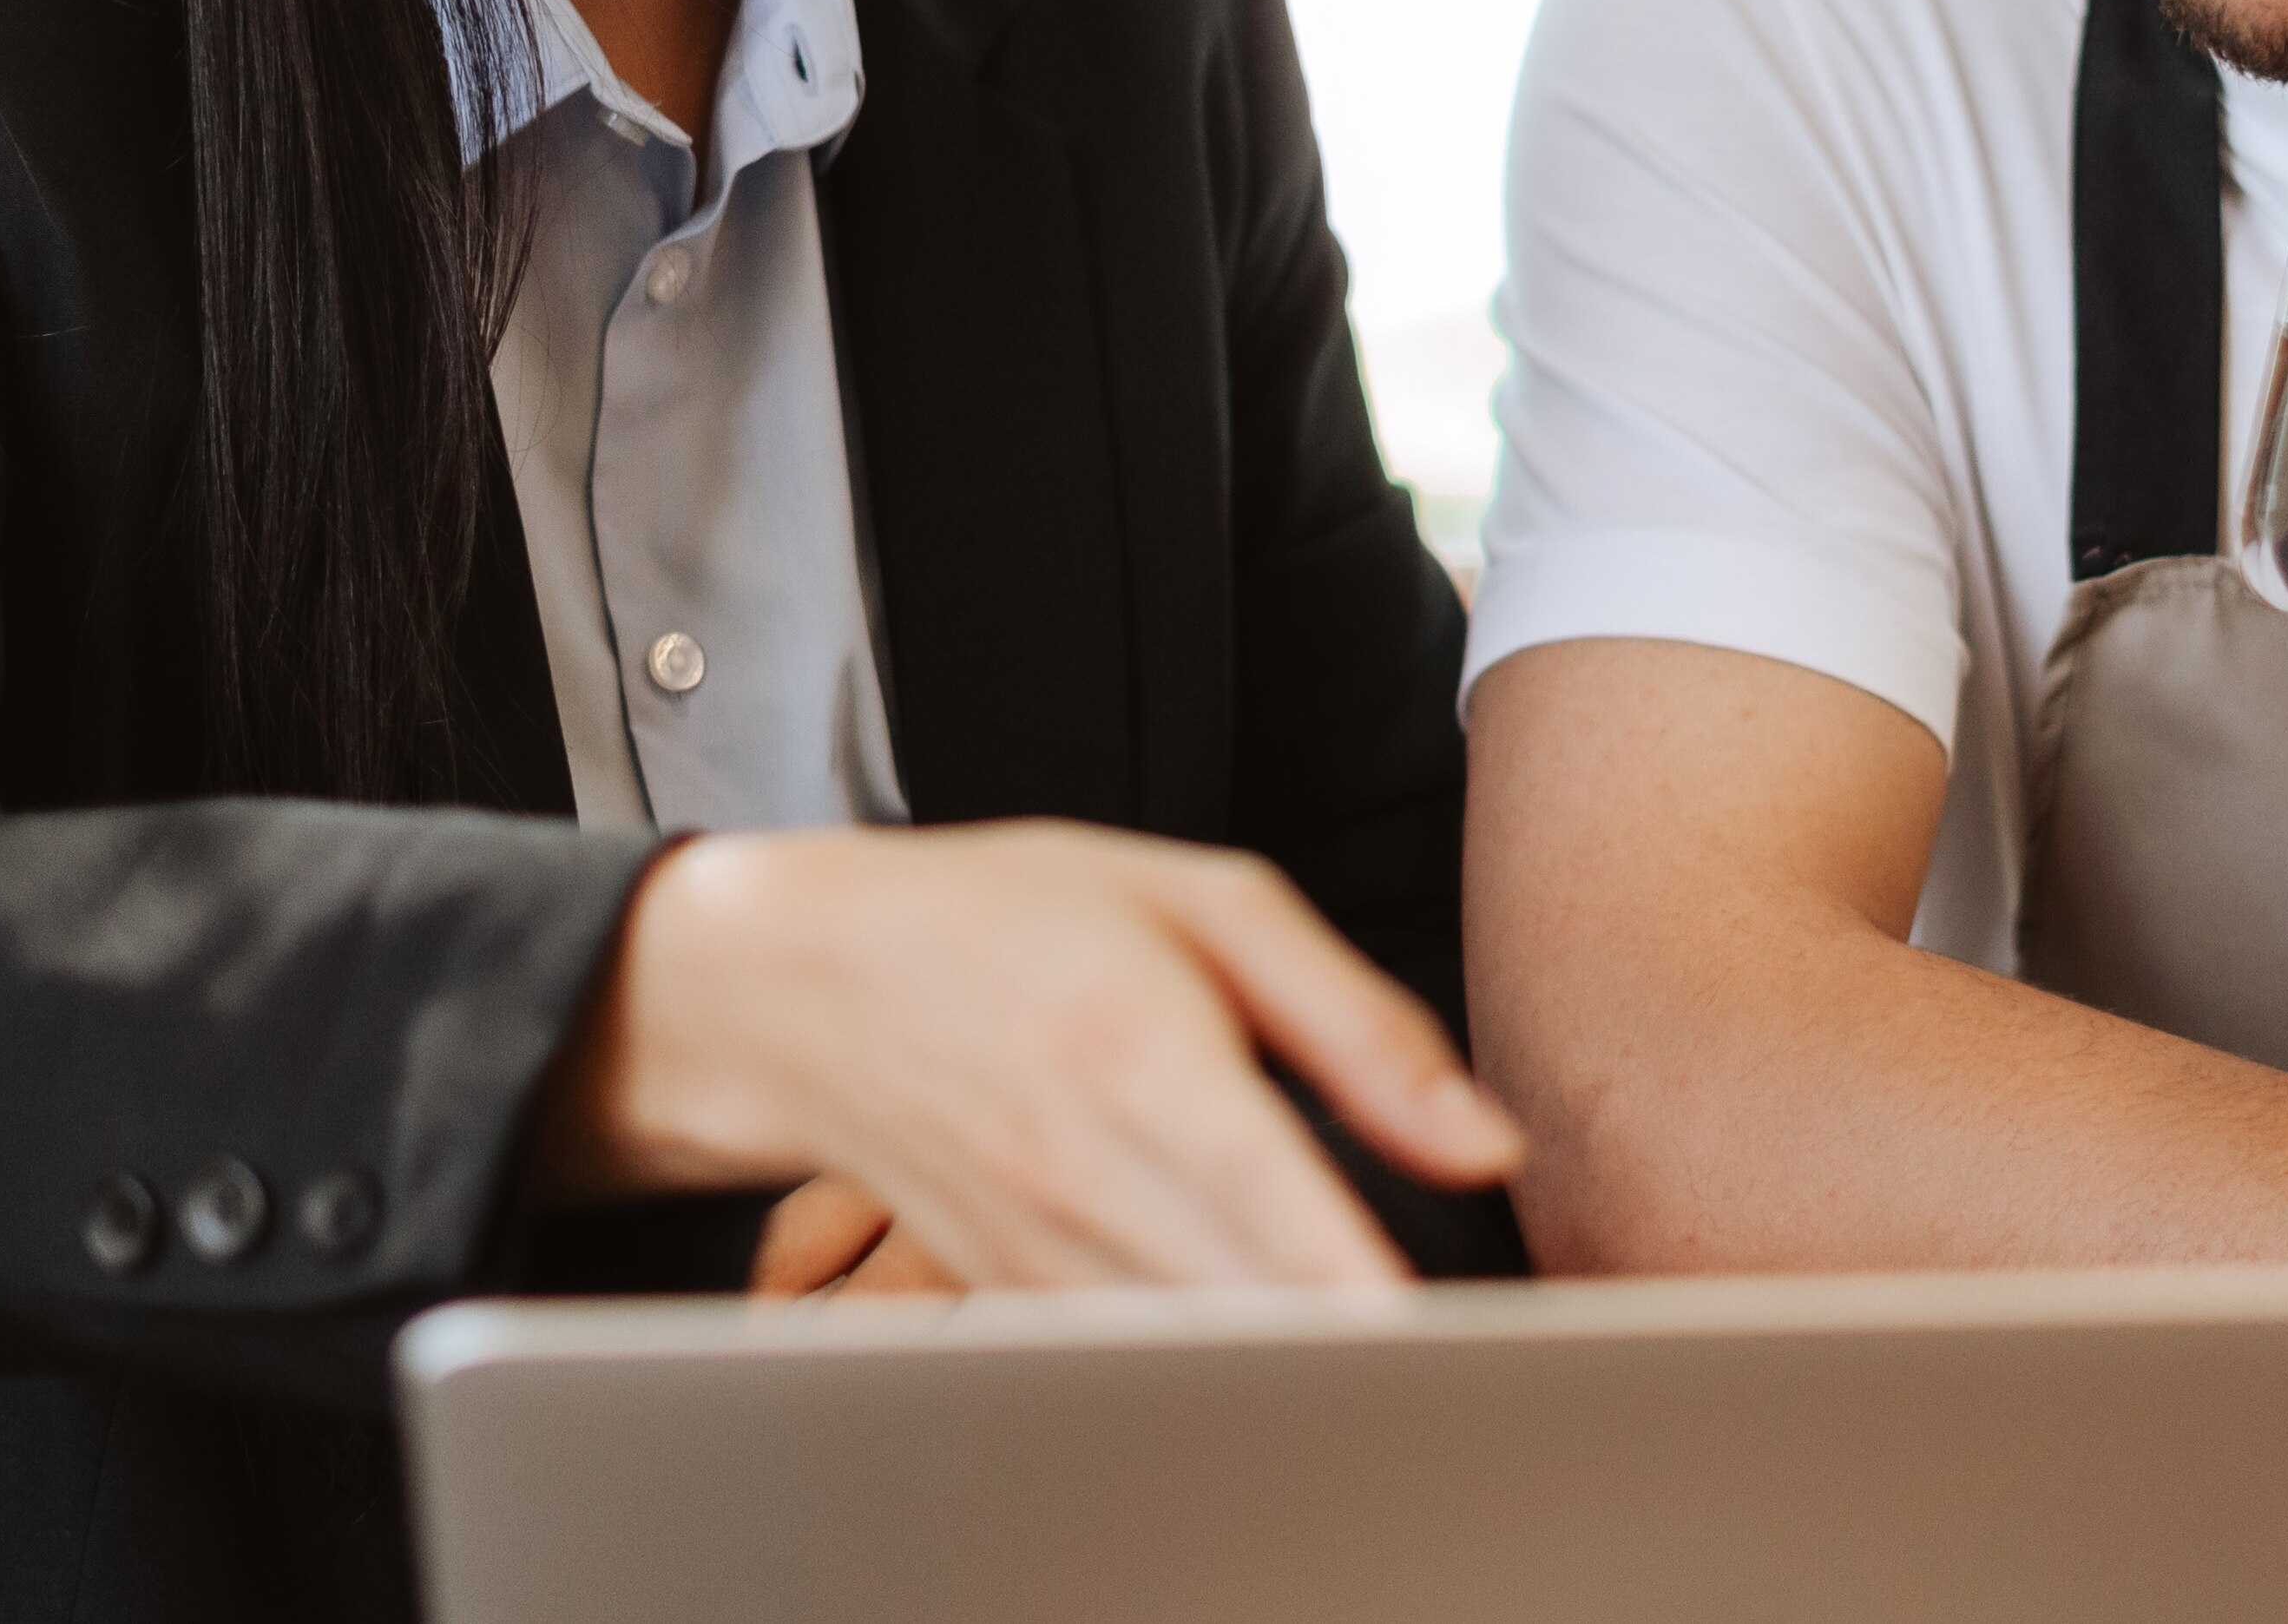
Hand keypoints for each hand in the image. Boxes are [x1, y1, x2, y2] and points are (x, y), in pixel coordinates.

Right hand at [545, 823, 1525, 1288]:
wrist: (800, 984)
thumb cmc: (1011, 920)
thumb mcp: (1203, 904)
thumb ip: (1359, 1025)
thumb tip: (1487, 1142)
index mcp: (1141, 1050)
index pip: (1270, 1201)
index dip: (1356, 1288)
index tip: (1443, 1342)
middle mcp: (1083, 1170)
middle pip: (1243, 1310)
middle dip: (1359, 1353)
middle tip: (1472, 1367)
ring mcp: (1037, 1252)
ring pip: (1191, 1361)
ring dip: (1294, 1379)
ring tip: (1402, 1384)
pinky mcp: (1014, 1300)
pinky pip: (1135, 1366)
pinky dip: (1216, 1377)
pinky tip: (1286, 1366)